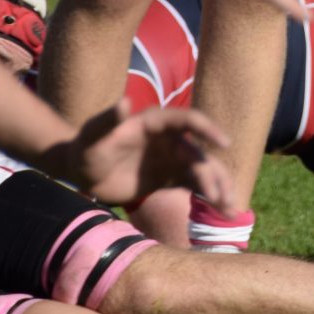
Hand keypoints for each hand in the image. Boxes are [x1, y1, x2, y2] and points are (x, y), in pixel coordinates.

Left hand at [60, 98, 238, 213]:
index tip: (225, 144)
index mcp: (157, 123)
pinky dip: (210, 198)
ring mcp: (173, 160)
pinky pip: (195, 186)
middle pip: (201, 154)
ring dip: (219, 188)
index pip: (189, 121)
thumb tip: (124, 101)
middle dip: (215, 175)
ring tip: (230, 210)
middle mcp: (171, 140)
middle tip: (222, 198)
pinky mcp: (170, 178)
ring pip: (204, 171)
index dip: (208, 129)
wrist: (83, 172)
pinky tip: (223, 212)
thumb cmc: (87, 147)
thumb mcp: (93, 134)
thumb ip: (107, 119)